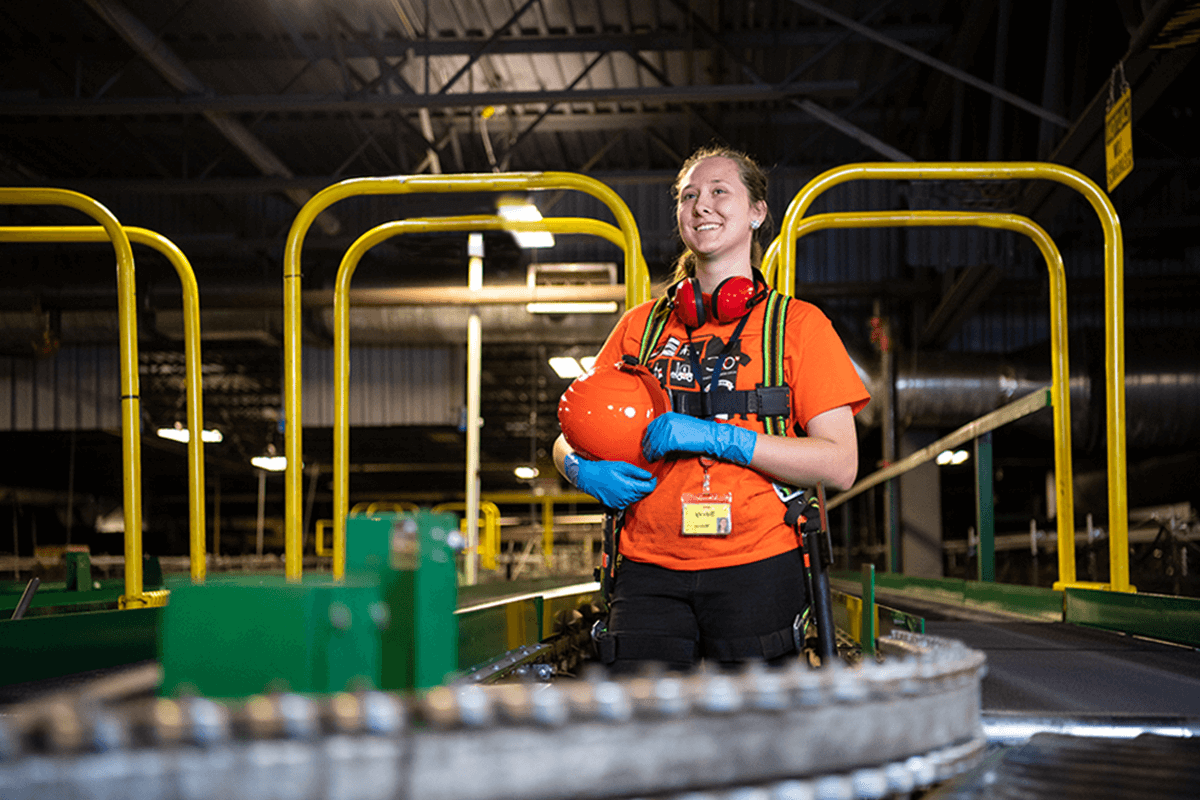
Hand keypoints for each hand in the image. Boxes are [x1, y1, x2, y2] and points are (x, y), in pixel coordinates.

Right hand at [563, 453, 656, 509]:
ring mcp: (620, 502)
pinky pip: (627, 501)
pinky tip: (623, 488)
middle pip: (643, 494)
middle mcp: (625, 497)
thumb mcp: (622, 466)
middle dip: (645, 487)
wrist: (587, 477)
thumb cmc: (602, 470)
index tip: (653, 478)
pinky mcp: (615, 505)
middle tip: (643, 478)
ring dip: (637, 492)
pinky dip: (628, 496)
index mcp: (628, 487)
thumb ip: (637, 472)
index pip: (648, 488)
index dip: (653, 483)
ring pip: (635, 499)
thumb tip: (648, 476)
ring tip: (631, 482)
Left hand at [642, 412, 757, 465]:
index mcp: (667, 415)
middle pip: (650, 436)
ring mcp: (668, 429)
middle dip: (648, 446)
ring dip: (651, 452)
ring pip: (653, 444)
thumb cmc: (698, 431)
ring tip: (652, 458)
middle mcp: (666, 421)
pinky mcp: (671, 440)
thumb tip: (658, 439)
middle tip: (648, 453)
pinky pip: (659, 449)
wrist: (709, 435)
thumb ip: (668, 429)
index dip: (648, 438)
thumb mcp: (680, 425)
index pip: (651, 427)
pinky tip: (658, 457)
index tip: (648, 444)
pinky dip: (657, 455)